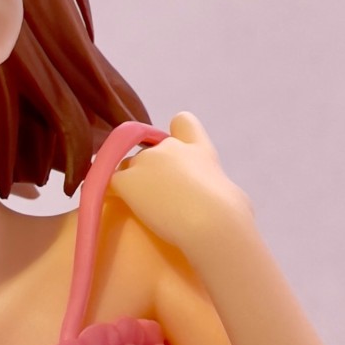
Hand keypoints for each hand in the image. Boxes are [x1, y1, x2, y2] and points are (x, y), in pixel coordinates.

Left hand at [107, 112, 252, 257]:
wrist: (211, 221)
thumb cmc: (231, 216)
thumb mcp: (235, 196)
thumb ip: (221, 192)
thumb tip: (231, 202)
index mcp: (199, 150)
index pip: (182, 122)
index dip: (175, 136)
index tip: (176, 155)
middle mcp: (170, 148)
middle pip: (148, 152)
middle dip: (149, 172)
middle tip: (158, 202)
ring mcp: (146, 162)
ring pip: (127, 168)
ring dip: (132, 185)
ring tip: (141, 212)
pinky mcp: (127, 180)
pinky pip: (110, 184)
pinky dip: (112, 195)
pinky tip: (118, 211)